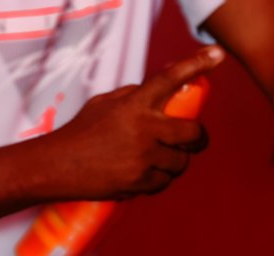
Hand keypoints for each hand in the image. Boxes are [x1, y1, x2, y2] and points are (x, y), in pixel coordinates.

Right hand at [37, 46, 223, 200]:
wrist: (56, 167)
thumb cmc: (78, 133)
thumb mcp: (104, 104)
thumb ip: (133, 96)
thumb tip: (162, 90)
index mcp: (134, 104)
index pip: (170, 78)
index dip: (196, 64)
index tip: (216, 55)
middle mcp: (144, 129)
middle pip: (192, 132)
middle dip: (198, 139)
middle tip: (195, 141)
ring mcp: (143, 157)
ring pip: (180, 162)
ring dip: (176, 162)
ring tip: (161, 161)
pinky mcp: (138, 181)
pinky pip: (163, 182)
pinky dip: (158, 180)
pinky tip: (146, 176)